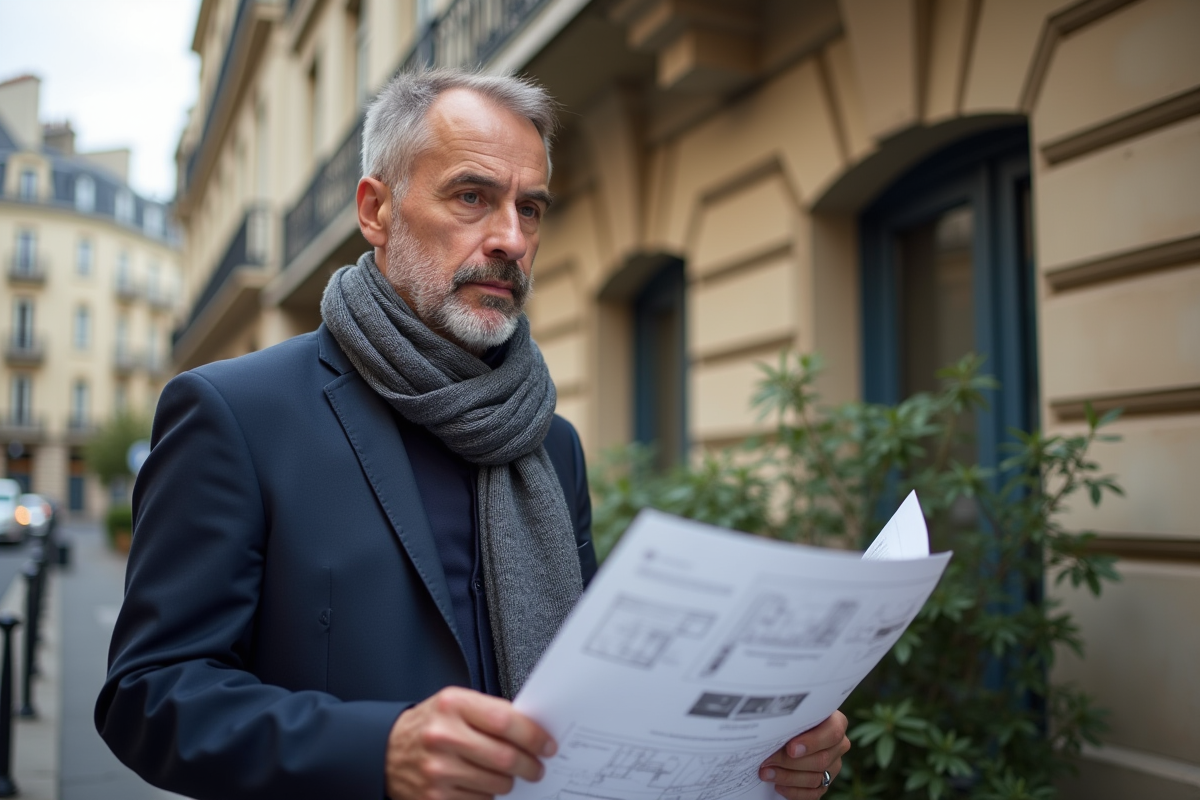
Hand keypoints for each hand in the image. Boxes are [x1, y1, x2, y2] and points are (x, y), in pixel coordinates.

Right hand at [385, 686, 555, 798]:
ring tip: (507, 774)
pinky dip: (489, 794)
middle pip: (505, 757)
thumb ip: (489, 712)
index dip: (533, 736)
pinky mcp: (435, 797)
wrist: (386, 750)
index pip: (505, 721)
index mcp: (453, 705)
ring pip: (496, 783)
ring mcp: (438, 770)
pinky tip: (482, 783)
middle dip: (529, 765)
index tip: (547, 745)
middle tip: (537, 767)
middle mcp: (443, 736)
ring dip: (510, 781)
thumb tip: (531, 729)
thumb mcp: (455, 704)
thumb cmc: (428, 724)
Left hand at [759, 711, 849, 798]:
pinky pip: (813, 793)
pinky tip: (778, 785)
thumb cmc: (791, 719)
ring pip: (816, 778)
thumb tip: (773, 734)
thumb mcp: (792, 715)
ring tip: (766, 773)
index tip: (790, 748)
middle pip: (821, 759)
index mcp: (836, 723)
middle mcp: (839, 745)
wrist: (791, 732)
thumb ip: (790, 722)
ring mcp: (834, 766)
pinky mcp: (826, 783)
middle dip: (790, 762)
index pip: (833, 733)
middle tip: (768, 761)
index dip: (812, 742)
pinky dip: (794, 791)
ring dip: (787, 777)